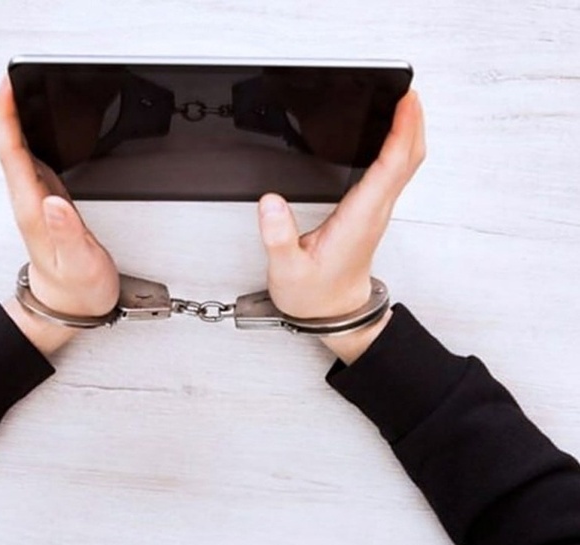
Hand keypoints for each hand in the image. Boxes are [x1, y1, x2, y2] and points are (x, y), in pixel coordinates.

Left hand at [0, 76, 119, 353]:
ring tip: (22, 93)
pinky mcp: (50, 204)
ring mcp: (39, 201)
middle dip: (8, 109)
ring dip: (17, 120)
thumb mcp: (80, 262)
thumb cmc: (76, 289)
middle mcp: (32, 201)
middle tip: (14, 78)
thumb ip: (69, 232)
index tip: (9, 88)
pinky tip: (38, 129)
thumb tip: (54, 200)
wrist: (70, 308)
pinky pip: (34, 163)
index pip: (14, 154)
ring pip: (20, 152)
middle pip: (11, 146)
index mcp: (35, 209)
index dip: (8, 118)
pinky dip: (32, 139)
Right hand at [257, 90, 424, 362]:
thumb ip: (277, 237)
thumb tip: (270, 202)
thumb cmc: (315, 296)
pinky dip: (396, 148)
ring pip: (404, 165)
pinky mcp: (370, 213)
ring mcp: (375, 212)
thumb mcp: (287, 271)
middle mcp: (374, 212)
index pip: (390, 167)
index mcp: (358, 219)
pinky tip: (387, 138)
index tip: (405, 102)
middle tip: (407, 91)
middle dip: (412, 122)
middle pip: (407, 159)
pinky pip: (392, 173)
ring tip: (401, 105)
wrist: (333, 316)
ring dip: (407, 133)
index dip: (401, 132)